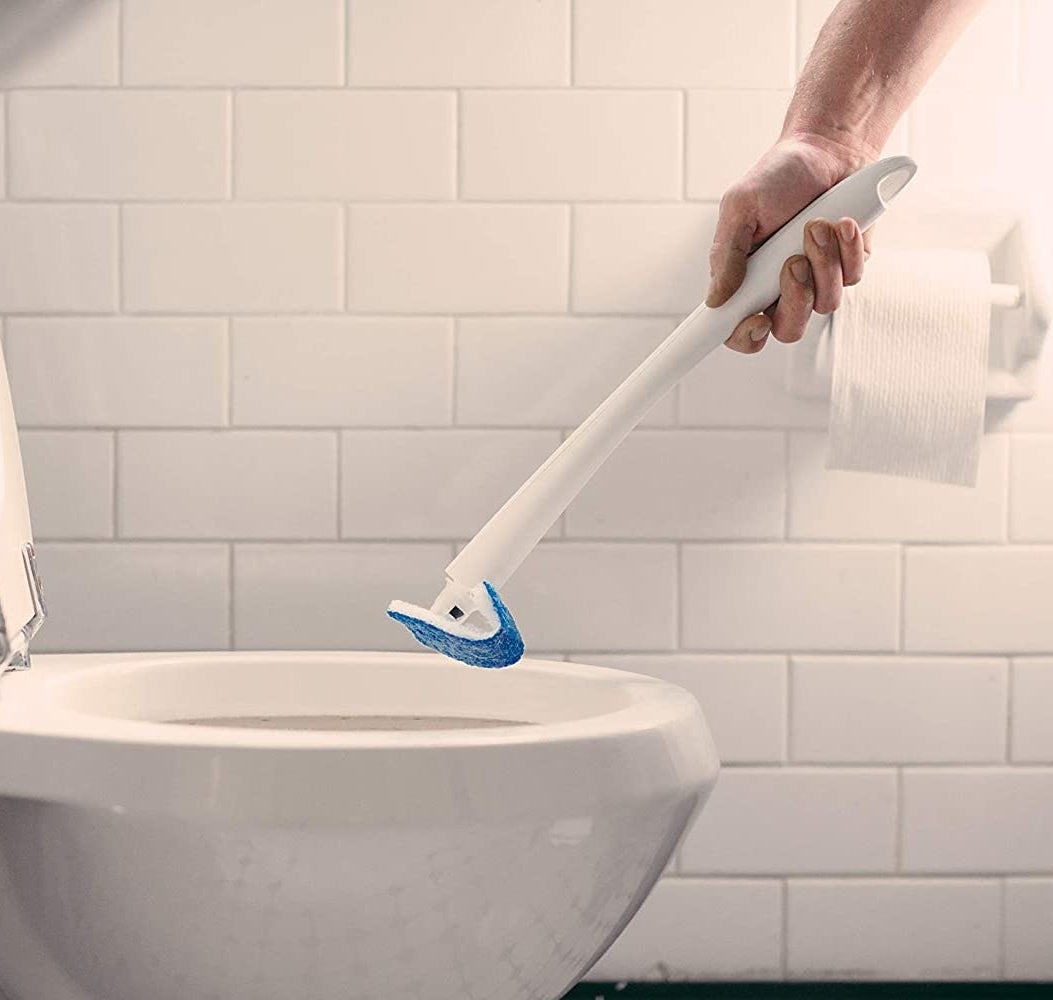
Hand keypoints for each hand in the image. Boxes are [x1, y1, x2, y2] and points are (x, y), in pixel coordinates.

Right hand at [706, 135, 872, 352]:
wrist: (828, 150)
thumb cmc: (778, 176)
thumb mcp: (740, 207)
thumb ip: (726, 256)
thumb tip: (716, 300)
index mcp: (744, 279)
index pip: (736, 329)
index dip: (745, 337)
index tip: (757, 320)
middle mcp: (778, 288)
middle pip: (787, 329)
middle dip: (795, 299)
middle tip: (793, 262)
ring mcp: (815, 280)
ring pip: (824, 305)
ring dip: (824, 264)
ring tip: (817, 224)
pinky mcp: (846, 267)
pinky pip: (852, 279)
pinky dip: (848, 249)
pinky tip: (842, 221)